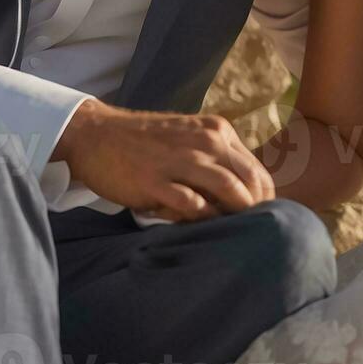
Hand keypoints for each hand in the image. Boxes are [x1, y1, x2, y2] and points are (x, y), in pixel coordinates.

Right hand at [53, 99, 275, 221]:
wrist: (97, 135)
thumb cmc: (145, 143)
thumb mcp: (189, 138)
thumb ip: (215, 159)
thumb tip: (243, 194)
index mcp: (216, 131)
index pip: (256, 169)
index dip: (265, 197)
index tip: (263, 217)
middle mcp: (205, 141)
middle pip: (249, 180)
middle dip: (257, 209)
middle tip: (254, 232)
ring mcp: (181, 160)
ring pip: (228, 189)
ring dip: (236, 214)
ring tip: (236, 233)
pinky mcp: (157, 181)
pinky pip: (193, 204)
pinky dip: (204, 219)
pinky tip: (203, 229)